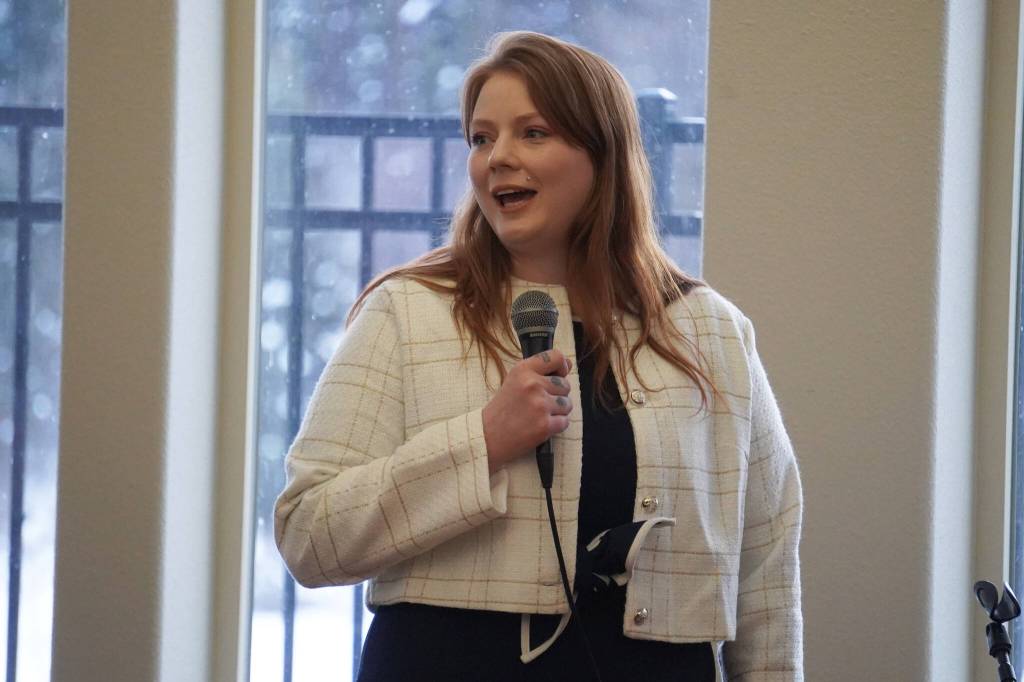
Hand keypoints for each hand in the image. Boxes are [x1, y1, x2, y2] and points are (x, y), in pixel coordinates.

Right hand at [482, 349, 572, 473]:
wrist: (487, 436)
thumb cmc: (502, 409)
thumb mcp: (514, 381)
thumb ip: (539, 372)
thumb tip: (568, 364)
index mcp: (523, 370)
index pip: (556, 357)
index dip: (562, 366)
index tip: (558, 375)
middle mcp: (532, 384)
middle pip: (565, 385)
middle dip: (557, 395)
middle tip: (538, 403)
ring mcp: (540, 405)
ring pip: (567, 404)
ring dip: (558, 411)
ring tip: (539, 415)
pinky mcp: (545, 425)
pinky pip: (564, 421)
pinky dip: (556, 426)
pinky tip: (540, 426)